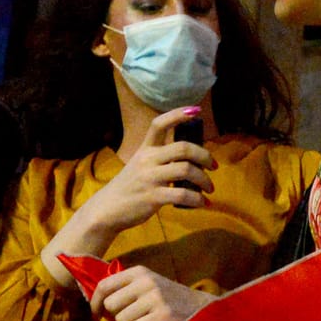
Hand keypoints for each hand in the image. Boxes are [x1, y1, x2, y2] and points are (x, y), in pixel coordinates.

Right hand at [89, 108, 215, 229]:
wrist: (107, 210)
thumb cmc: (129, 187)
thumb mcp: (140, 165)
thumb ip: (161, 159)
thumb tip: (191, 159)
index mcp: (145, 149)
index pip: (159, 124)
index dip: (178, 114)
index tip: (196, 109)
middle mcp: (147, 160)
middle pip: (183, 148)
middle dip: (204, 156)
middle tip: (214, 166)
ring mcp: (149, 178)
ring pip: (186, 170)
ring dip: (204, 180)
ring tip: (210, 188)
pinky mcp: (152, 197)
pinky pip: (182, 194)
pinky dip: (197, 199)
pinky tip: (203, 203)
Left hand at [90, 266, 214, 320]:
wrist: (200, 308)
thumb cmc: (167, 299)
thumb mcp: (147, 285)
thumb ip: (124, 288)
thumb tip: (93, 301)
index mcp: (140, 272)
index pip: (104, 285)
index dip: (95, 303)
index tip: (96, 314)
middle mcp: (146, 282)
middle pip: (111, 305)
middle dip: (118, 315)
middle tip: (134, 317)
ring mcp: (155, 298)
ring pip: (122, 320)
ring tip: (148, 320)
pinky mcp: (162, 316)